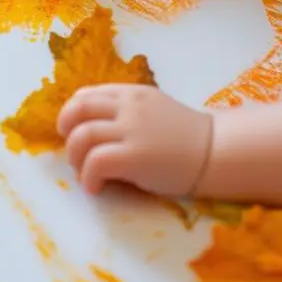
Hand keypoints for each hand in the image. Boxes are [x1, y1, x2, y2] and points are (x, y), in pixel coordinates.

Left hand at [57, 84, 211, 195]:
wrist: (217, 153)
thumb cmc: (186, 137)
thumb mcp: (153, 110)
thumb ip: (125, 111)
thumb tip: (88, 127)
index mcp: (131, 93)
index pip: (86, 95)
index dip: (72, 114)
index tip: (73, 131)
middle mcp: (128, 107)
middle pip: (77, 109)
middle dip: (65, 130)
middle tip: (73, 151)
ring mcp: (131, 130)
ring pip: (81, 136)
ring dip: (75, 158)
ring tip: (85, 173)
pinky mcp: (135, 156)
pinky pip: (95, 162)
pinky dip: (87, 177)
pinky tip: (96, 187)